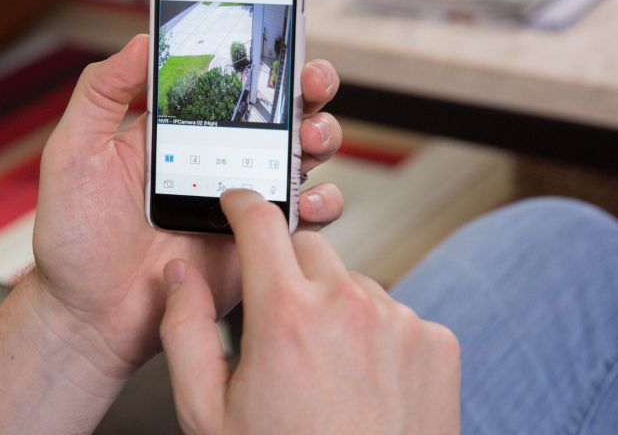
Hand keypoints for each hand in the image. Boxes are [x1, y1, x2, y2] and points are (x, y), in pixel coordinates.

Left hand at [31, 34, 344, 377]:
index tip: (280, 41)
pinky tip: (302, 203)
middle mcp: (220, 159)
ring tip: (309, 142)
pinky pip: (306, 219)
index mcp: (181, 131)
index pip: (230, 82)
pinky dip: (321, 204)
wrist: (90, 316)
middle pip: (281, 112)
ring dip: (320, 138)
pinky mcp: (259, 244)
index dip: (262, 59)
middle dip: (308, 90)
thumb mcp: (74, 153)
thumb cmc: (74, 237)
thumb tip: (141, 40)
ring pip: (303, 157)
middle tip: (309, 84)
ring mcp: (244, 201)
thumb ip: (100, 93)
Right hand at [160, 190, 460, 433]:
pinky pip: (397, 315)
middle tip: (279, 327)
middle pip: (309, 249)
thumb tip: (180, 276)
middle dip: (287, 271)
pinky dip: (378, 336)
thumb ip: (185, 330)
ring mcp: (400, 321)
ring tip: (325, 371)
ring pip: (354, 283)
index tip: (239, 204)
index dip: (243, 204)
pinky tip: (365, 384)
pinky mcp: (437, 343)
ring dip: (335, 307)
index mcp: (286, 315)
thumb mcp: (207, 412)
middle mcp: (348, 305)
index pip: (260, 221)